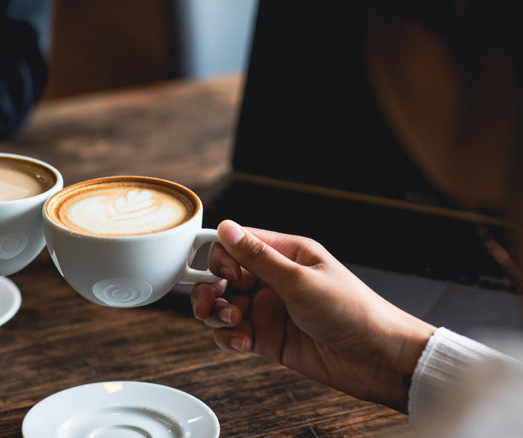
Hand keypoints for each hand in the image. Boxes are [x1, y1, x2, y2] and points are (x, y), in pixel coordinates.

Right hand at [191, 220, 435, 411]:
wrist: (378, 359)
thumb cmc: (353, 312)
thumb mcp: (299, 280)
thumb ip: (257, 256)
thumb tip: (226, 228)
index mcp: (286, 254)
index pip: (236, 245)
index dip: (220, 258)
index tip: (222, 274)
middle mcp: (274, 279)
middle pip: (223, 277)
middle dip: (210, 289)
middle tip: (209, 303)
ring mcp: (270, 309)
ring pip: (223, 306)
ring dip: (218, 315)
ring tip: (233, 322)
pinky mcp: (268, 338)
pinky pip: (234, 334)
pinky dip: (229, 339)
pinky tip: (241, 343)